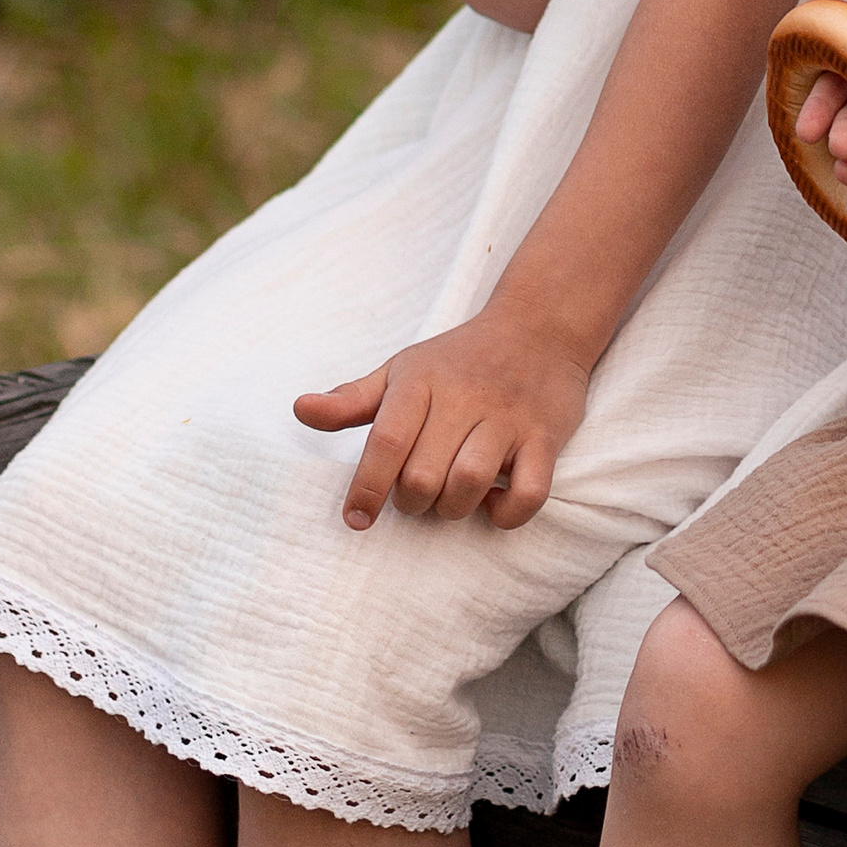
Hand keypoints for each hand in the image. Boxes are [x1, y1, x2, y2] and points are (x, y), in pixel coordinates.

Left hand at [294, 308, 591, 530]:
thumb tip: (300, 410)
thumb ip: (352, 399)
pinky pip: (529, 492)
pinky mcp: (545, 438)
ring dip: (452, 508)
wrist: (537, 327)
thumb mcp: (401, 370)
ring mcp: (508, 420)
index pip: (386, 442)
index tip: (355, 519)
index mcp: (421, 383)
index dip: (366, 487)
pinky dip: (507, 513)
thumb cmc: (458, 360)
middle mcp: (464, 399)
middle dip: (410, 503)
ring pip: (469, 484)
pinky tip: (494, 503)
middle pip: (423, 475)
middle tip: (413, 497)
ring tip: (449, 499)